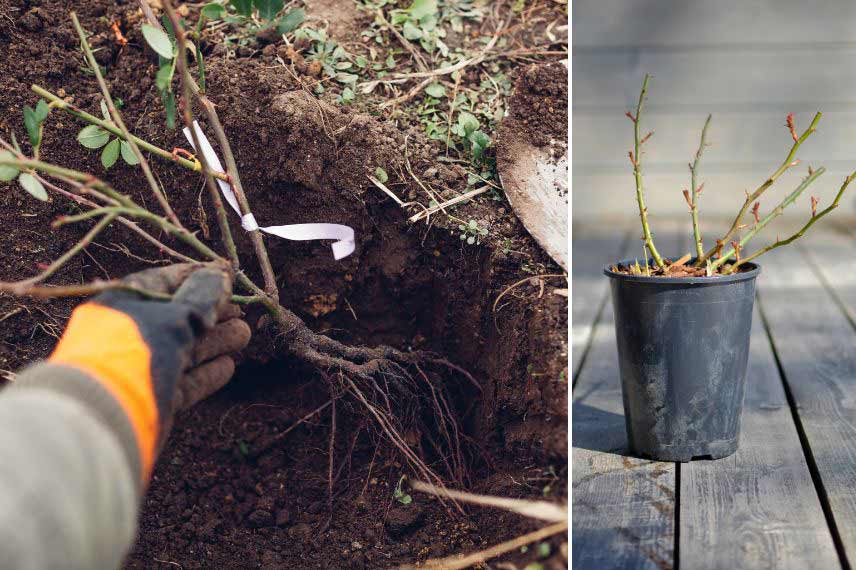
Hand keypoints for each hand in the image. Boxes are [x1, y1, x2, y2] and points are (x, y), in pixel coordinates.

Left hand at [50, 263, 250, 477]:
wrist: (104, 416)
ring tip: (244, 335)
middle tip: (241, 312)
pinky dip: (206, 372)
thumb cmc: (135, 352)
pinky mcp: (152, 397)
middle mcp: (130, 334)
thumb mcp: (174, 316)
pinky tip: (227, 366)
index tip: (229, 277)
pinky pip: (184, 381)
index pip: (166, 283)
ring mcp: (141, 367)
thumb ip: (203, 296)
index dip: (200, 278)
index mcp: (124, 304)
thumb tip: (222, 275)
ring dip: (216, 341)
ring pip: (185, 349)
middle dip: (213, 313)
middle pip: (178, 318)